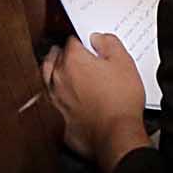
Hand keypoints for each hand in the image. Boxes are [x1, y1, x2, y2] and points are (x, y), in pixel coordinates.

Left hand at [45, 34, 152, 165]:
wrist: (114, 133)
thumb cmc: (120, 101)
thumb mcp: (124, 62)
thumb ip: (109, 44)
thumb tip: (99, 39)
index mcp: (74, 60)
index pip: (71, 40)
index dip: (80, 38)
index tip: (86, 41)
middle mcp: (60, 77)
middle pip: (56, 56)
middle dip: (64, 51)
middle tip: (72, 49)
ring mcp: (57, 97)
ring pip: (48, 76)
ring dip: (53, 68)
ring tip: (59, 64)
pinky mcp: (59, 114)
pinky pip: (52, 96)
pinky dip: (56, 90)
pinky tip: (61, 90)